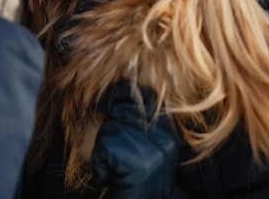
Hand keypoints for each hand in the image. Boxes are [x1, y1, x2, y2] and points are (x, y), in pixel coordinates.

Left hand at [92, 81, 179, 198]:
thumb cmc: (136, 175)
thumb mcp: (145, 145)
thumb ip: (137, 119)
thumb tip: (113, 94)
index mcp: (169, 131)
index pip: (144, 95)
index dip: (118, 92)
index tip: (100, 101)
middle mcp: (165, 138)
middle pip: (120, 110)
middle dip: (109, 128)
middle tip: (116, 153)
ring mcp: (151, 149)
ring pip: (109, 127)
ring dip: (103, 146)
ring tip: (115, 165)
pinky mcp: (135, 160)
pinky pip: (103, 146)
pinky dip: (99, 162)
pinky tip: (110, 176)